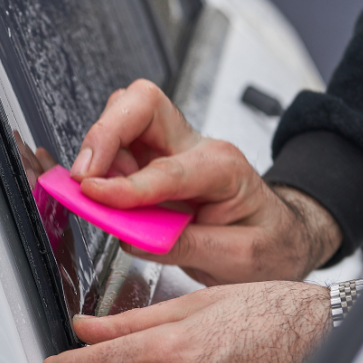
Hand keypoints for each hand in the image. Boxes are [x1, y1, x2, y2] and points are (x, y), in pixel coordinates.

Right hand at [70, 80, 340, 283]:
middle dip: (105, 131)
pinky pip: (117, 147)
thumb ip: (184, 247)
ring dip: (98, 150)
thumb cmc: (267, 242)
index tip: (94, 196)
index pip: (166, 170)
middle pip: (143, 104)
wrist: (280, 236)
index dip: (126, 186)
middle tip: (82, 175)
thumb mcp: (239, 258)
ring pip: (123, 116)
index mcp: (223, 168)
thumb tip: (132, 239)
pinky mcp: (153, 160)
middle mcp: (195, 147)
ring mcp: (172, 149)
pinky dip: (98, 166)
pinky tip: (98, 193)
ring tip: (91, 192)